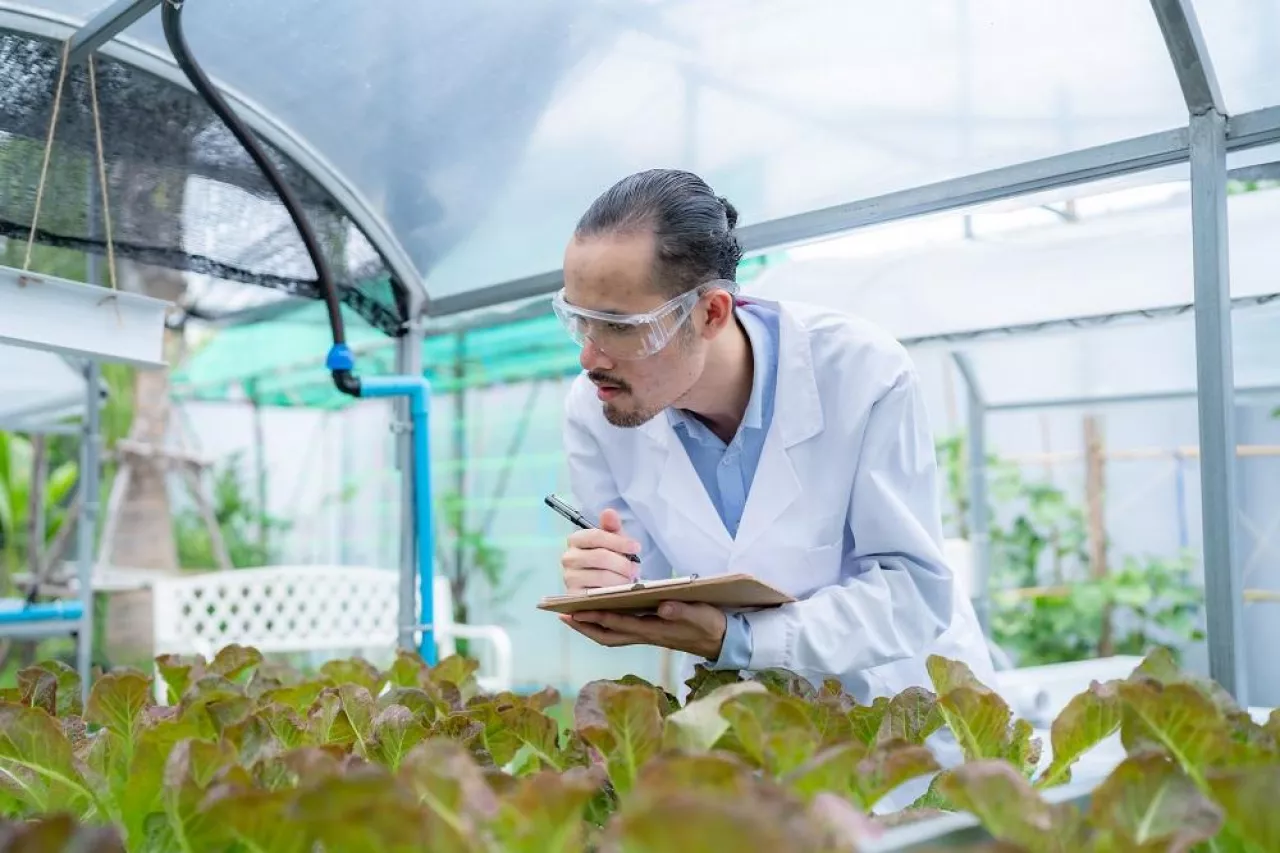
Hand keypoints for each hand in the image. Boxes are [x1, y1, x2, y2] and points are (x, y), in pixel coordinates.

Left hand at [560, 600, 727, 660]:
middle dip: (585, 626)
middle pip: (607, 635)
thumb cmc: (710, 625)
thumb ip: (684, 611)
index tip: (579, 609)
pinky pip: (619, 632)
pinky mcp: (648, 632)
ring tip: (571, 614)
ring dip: (590, 627)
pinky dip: (603, 624)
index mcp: (656, 630)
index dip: (599, 617)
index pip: (621, 624)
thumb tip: (663, 607)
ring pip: (610, 635)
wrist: (720, 641)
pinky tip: (595, 613)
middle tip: (562, 615)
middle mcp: (646, 635)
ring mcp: (646, 635)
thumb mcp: (702, 615)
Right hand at [561, 508, 640, 592]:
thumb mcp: (615, 542)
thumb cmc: (612, 561)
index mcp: (576, 540)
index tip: (636, 547)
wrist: (606, 587)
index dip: (619, 541)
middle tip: (635, 569)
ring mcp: (569, 578)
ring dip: (621, 579)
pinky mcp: (574, 597)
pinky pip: (598, 593)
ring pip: (601, 576)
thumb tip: (609, 512)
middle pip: (600, 556)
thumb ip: (612, 527)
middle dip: (622, 563)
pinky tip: (619, 591)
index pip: (596, 536)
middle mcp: (568, 558)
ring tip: (629, 580)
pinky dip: (613, 592)